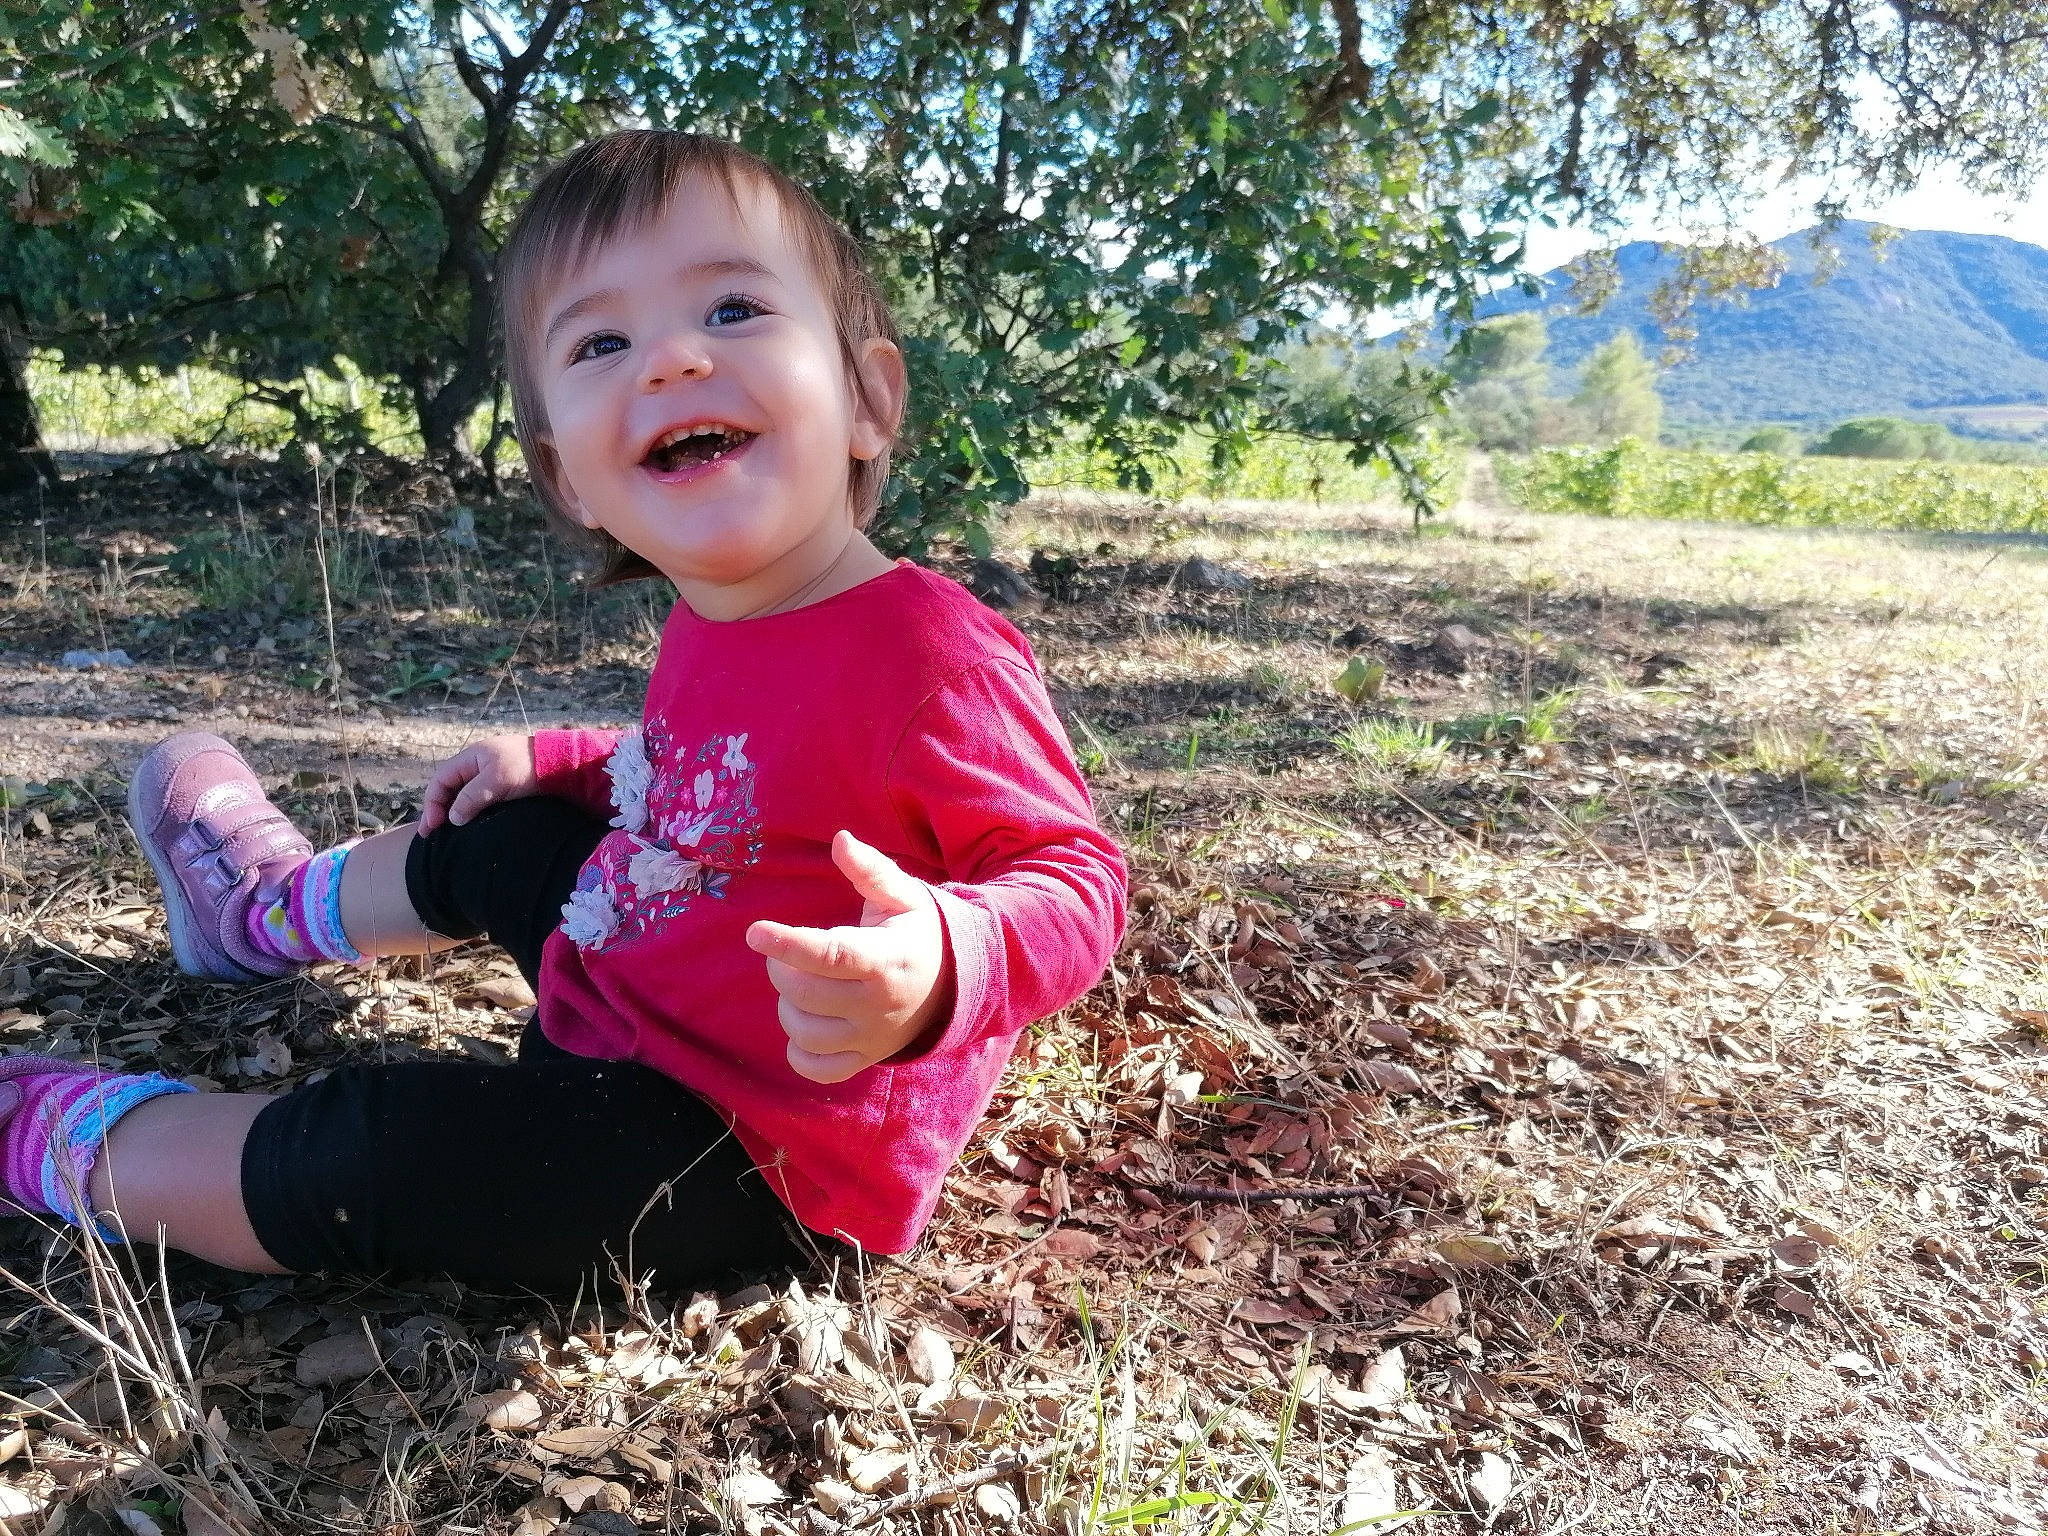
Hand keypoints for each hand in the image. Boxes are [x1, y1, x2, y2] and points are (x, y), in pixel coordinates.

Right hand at [420, 734, 540, 832]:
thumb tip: (452, 818)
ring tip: (447, 835)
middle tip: (431, 836)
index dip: (432, 803)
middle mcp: (477, 767)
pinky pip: (479, 802)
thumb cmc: (528, 767)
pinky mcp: (503, 790)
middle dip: (438, 811)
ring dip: (454, 814)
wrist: (562, 764)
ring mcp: (490, 778)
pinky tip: (469, 828)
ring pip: (463, 797)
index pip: (440, 781)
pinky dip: (471, 814)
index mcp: (470, 758)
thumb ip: (471, 797)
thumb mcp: (497, 780)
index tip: (433, 826)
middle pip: (449, 790)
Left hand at [745, 831, 948, 1083]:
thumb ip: (870, 869)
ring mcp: (871, 1037)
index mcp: (886, 959)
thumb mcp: (902, 895)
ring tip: (799, 984)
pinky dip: (800, 1052)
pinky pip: (818, 1068)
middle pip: (805, 994)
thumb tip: (840, 839)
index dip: (788, 944)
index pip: (830, 956)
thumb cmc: (919, 932)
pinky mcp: (866, 1059)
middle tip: (787, 952)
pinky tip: (805, 1024)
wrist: (956, 984)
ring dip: (787, 1006)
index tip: (755, 931)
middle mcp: (878, 1004)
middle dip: (782, 967)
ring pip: (804, 1033)